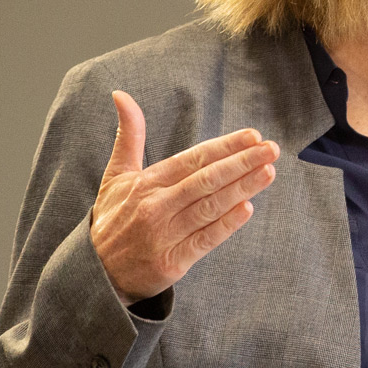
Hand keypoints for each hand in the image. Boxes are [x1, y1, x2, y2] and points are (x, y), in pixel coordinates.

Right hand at [90, 91, 280, 305]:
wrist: (96, 272)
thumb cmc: (113, 219)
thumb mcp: (116, 175)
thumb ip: (129, 136)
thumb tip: (122, 96)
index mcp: (146, 182)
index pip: (192, 159)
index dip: (224, 147)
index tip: (252, 136)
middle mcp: (155, 205)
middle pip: (206, 179)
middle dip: (242, 163)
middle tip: (271, 149)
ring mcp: (164, 234)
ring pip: (210, 206)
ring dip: (242, 188)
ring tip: (268, 172)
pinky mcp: (172, 261)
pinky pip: (205, 239)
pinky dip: (226, 224)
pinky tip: (248, 208)